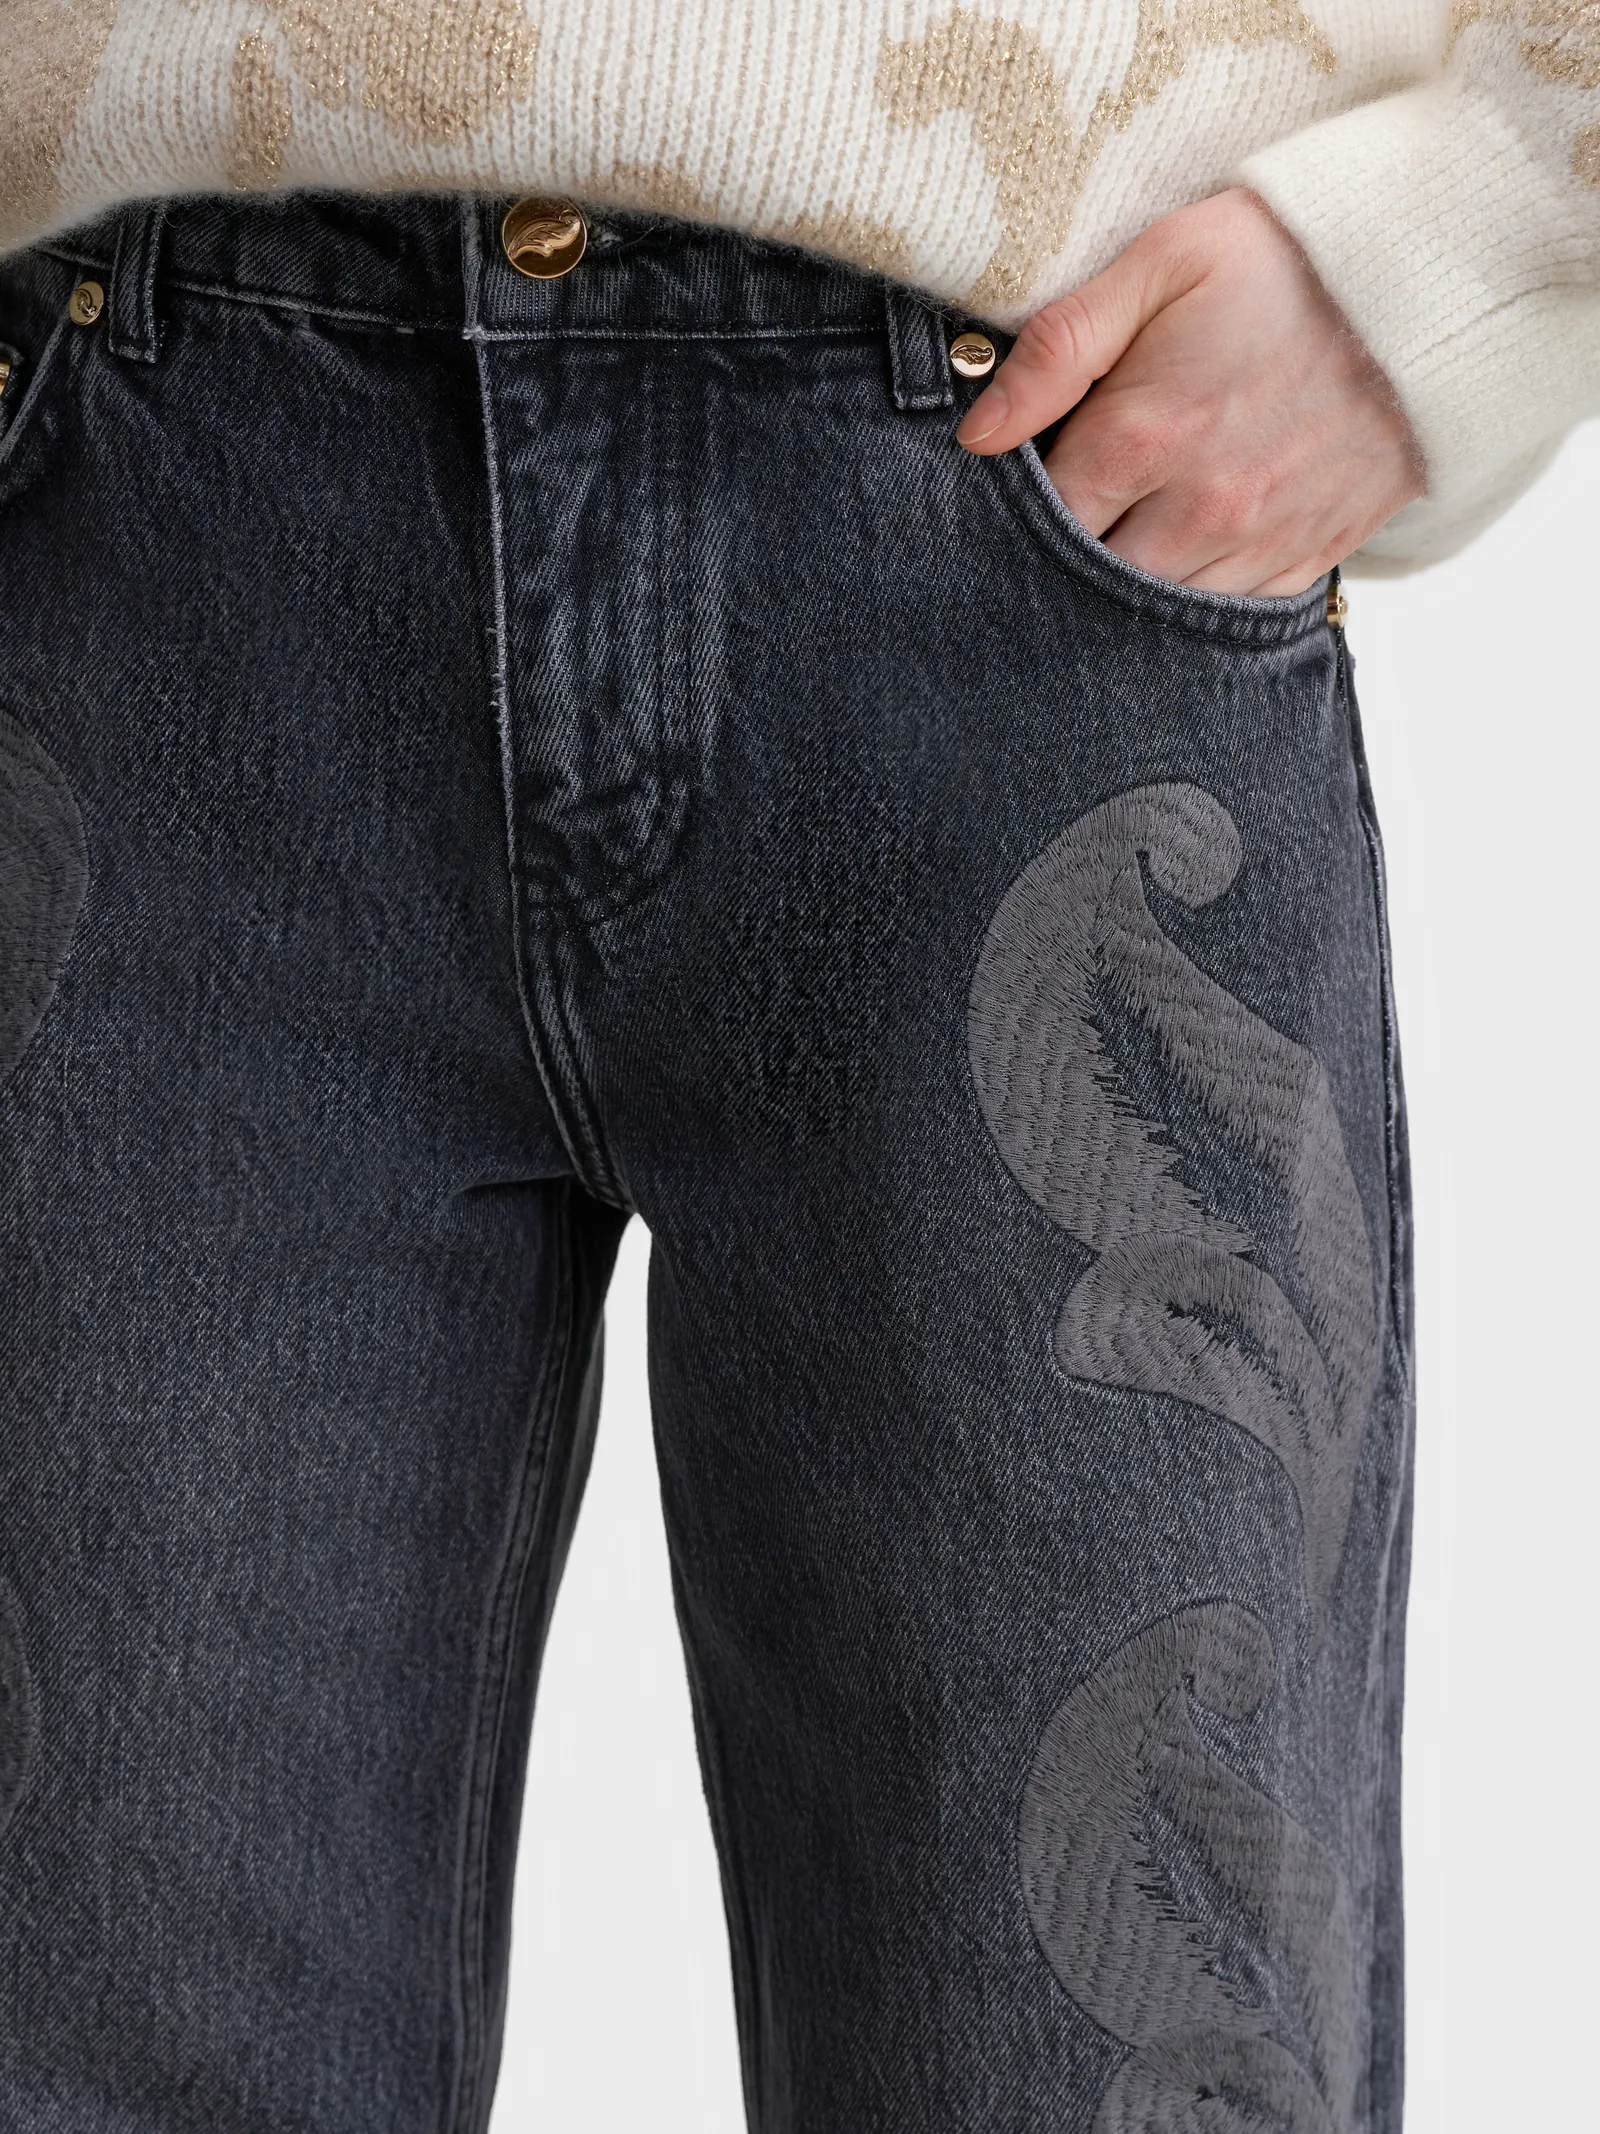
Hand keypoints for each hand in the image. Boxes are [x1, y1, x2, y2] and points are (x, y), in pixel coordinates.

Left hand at [956, 188, 1423, 595]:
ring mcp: (1256, 542)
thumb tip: (976, 434)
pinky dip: (1193, 597)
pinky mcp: (1304, 559)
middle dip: (1061, 562)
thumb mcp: (1159, 263)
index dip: (1014, 510)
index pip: (1038, 518)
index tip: (1012, 489)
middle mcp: (1197, 509)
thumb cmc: (1282, 258)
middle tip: (1060, 525)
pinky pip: (1224, 615)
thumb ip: (1058, 348)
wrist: (1429, 281)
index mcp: (1143, 437)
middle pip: (1086, 581)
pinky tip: (1181, 559)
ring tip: (1116, 547)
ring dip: (1123, 591)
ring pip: (1152, 613)